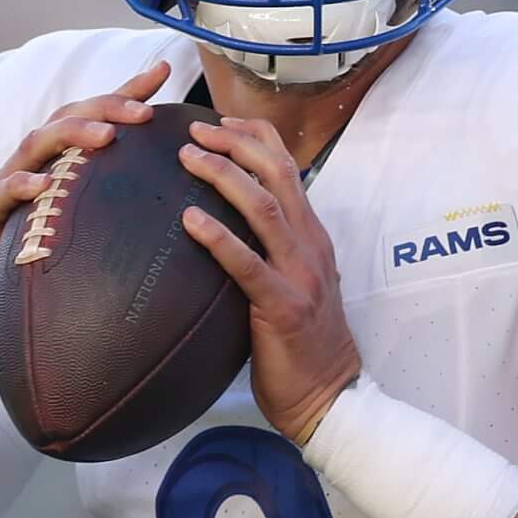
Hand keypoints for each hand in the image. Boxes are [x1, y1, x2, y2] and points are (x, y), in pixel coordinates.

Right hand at [0, 65, 168, 434]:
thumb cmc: (42, 275)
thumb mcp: (89, 239)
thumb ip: (122, 217)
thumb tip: (186, 215)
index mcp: (62, 166)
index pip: (98, 118)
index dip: (128, 91)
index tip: (165, 73)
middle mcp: (34, 166)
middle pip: (69, 118)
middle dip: (106, 106)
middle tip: (144, 110)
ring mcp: (6, 186)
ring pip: (36, 144)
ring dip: (71, 135)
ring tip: (105, 136)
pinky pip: (2, 194)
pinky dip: (21, 185)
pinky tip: (43, 184)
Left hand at [176, 116, 361, 444]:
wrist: (329, 395)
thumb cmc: (300, 344)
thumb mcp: (292, 283)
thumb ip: (269, 251)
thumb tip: (220, 226)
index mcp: (312, 237)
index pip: (288, 169)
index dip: (254, 138)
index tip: (217, 123)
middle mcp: (311, 246)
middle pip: (278, 175)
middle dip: (236, 144)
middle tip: (195, 130)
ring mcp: (301, 275)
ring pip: (266, 209)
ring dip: (225, 177)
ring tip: (188, 159)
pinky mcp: (284, 308)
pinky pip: (248, 265)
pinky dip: (219, 238)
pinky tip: (190, 221)